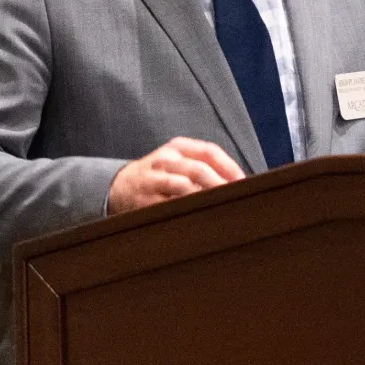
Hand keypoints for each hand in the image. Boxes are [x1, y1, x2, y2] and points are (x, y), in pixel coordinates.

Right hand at [107, 137, 245, 214]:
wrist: (120, 186)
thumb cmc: (160, 175)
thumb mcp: (179, 162)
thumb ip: (205, 168)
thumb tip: (239, 184)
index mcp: (178, 147)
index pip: (209, 151)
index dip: (229, 167)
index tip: (244, 183)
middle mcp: (165, 160)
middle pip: (198, 169)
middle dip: (220, 184)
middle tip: (237, 198)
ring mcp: (153, 179)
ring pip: (183, 186)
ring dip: (205, 197)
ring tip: (221, 207)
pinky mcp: (145, 199)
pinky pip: (168, 205)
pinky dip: (186, 210)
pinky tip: (199, 216)